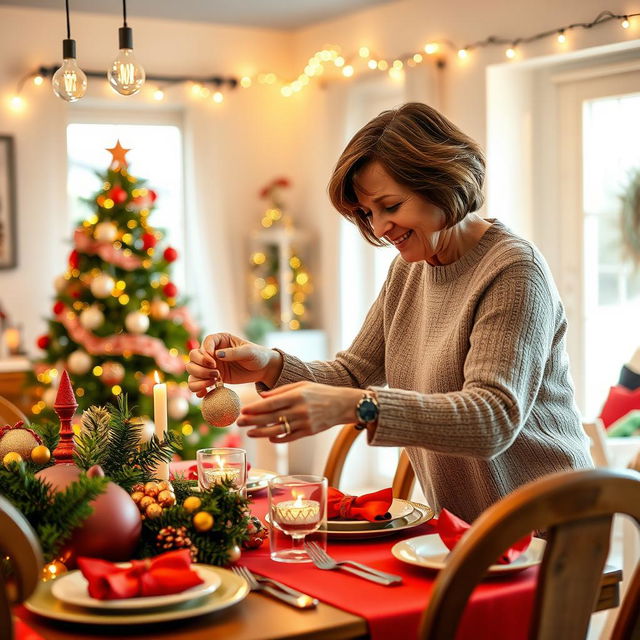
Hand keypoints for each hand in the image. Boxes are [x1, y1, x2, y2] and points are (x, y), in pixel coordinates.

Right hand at [186, 332, 282, 396]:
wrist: (262, 369)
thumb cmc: (257, 356)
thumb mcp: (249, 352)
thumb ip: (234, 353)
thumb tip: (217, 354)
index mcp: (220, 340)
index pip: (205, 342)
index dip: (205, 353)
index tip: (214, 363)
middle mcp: (212, 351)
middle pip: (193, 356)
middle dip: (200, 366)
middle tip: (216, 374)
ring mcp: (210, 365)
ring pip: (192, 370)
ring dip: (198, 377)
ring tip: (213, 383)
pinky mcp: (212, 377)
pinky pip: (197, 382)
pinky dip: (197, 388)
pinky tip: (204, 393)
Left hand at [236, 382, 362, 441]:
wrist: (343, 404)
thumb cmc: (320, 392)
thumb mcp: (302, 385)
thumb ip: (281, 391)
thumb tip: (262, 397)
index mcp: (297, 396)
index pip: (271, 403)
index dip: (255, 408)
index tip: (243, 410)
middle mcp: (299, 410)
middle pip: (271, 418)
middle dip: (253, 421)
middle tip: (239, 423)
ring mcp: (304, 423)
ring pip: (278, 430)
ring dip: (261, 432)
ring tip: (249, 433)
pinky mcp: (308, 432)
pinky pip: (289, 437)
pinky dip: (278, 438)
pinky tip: (268, 437)